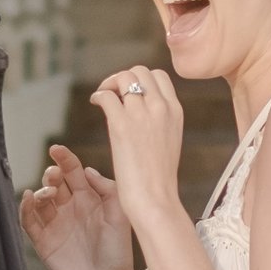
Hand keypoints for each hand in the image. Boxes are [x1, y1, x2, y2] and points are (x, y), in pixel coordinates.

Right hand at [18, 145, 135, 269]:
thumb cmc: (118, 253)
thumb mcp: (119, 215)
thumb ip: (107, 189)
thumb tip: (86, 170)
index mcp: (89, 200)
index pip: (73, 173)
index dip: (64, 159)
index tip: (56, 149)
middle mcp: (71, 210)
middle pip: (54, 182)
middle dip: (51, 174)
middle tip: (53, 176)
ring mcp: (56, 225)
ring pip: (41, 199)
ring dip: (41, 191)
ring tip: (49, 193)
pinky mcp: (44, 242)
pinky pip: (29, 221)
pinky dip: (26, 208)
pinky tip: (29, 198)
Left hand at [87, 66, 185, 229]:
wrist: (155, 199)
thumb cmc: (158, 178)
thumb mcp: (169, 140)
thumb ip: (160, 120)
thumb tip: (142, 110)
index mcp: (175, 111)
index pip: (159, 76)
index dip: (140, 79)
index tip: (129, 93)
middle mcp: (161, 107)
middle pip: (140, 70)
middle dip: (123, 78)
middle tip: (112, 93)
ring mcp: (142, 114)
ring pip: (122, 77)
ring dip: (109, 83)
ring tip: (102, 97)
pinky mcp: (122, 125)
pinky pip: (106, 96)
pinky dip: (98, 95)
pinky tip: (95, 103)